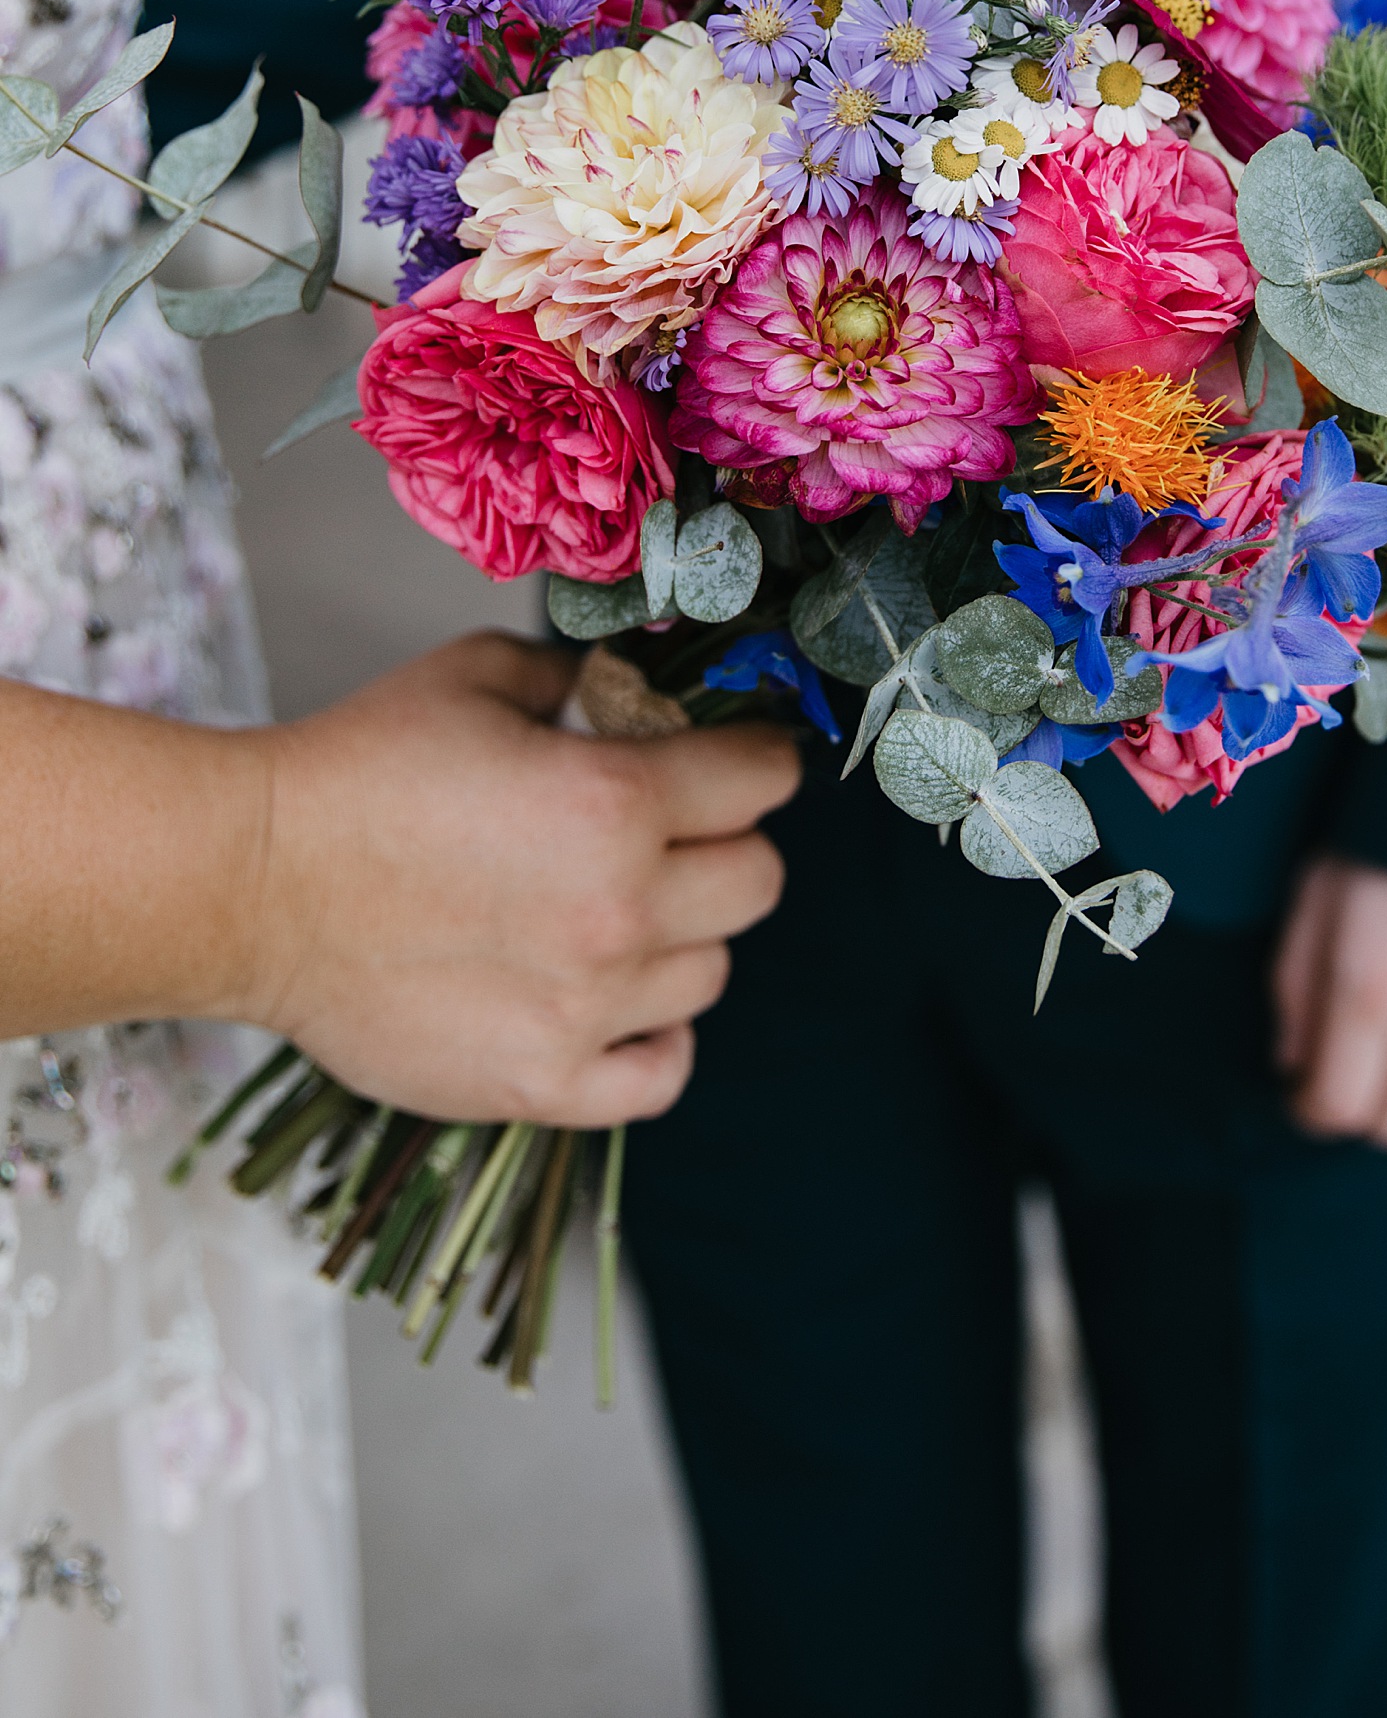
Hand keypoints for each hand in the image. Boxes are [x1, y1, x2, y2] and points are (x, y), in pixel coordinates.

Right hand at [242, 634, 797, 1129]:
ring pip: (712, 972)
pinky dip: (657, 1036)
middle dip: (728, 844)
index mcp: (615, 799)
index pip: (763, 779)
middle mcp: (620, 907)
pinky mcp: (544, 1081)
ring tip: (613, 912)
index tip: (740, 760)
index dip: (756, 759)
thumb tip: (629, 688)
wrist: (253, 885)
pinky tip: (618, 1000)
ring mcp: (588, 1006)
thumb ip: (576, 676)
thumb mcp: (478, 675)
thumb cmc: (355, 772)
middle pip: (759, 881)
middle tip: (675, 834)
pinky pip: (665, 1071)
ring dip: (681, 936)